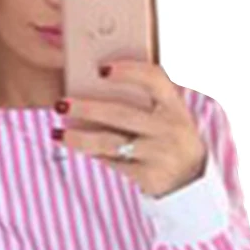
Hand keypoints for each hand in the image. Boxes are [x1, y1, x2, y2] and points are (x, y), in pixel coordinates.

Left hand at [54, 60, 207, 197]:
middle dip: (87, 107)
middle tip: (61, 103)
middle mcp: (169, 128)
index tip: (101, 68)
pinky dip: (93, 155)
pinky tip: (76, 148)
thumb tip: (98, 88)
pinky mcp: (148, 175)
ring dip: (80, 138)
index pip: (154, 79)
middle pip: (120, 113)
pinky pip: (113, 162)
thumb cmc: (171, 140)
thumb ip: (147, 103)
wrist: (192, 181)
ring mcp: (159, 153)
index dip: (128, 71)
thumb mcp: (170, 117)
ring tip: (58, 133)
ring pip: (110, 142)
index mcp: (175, 106)